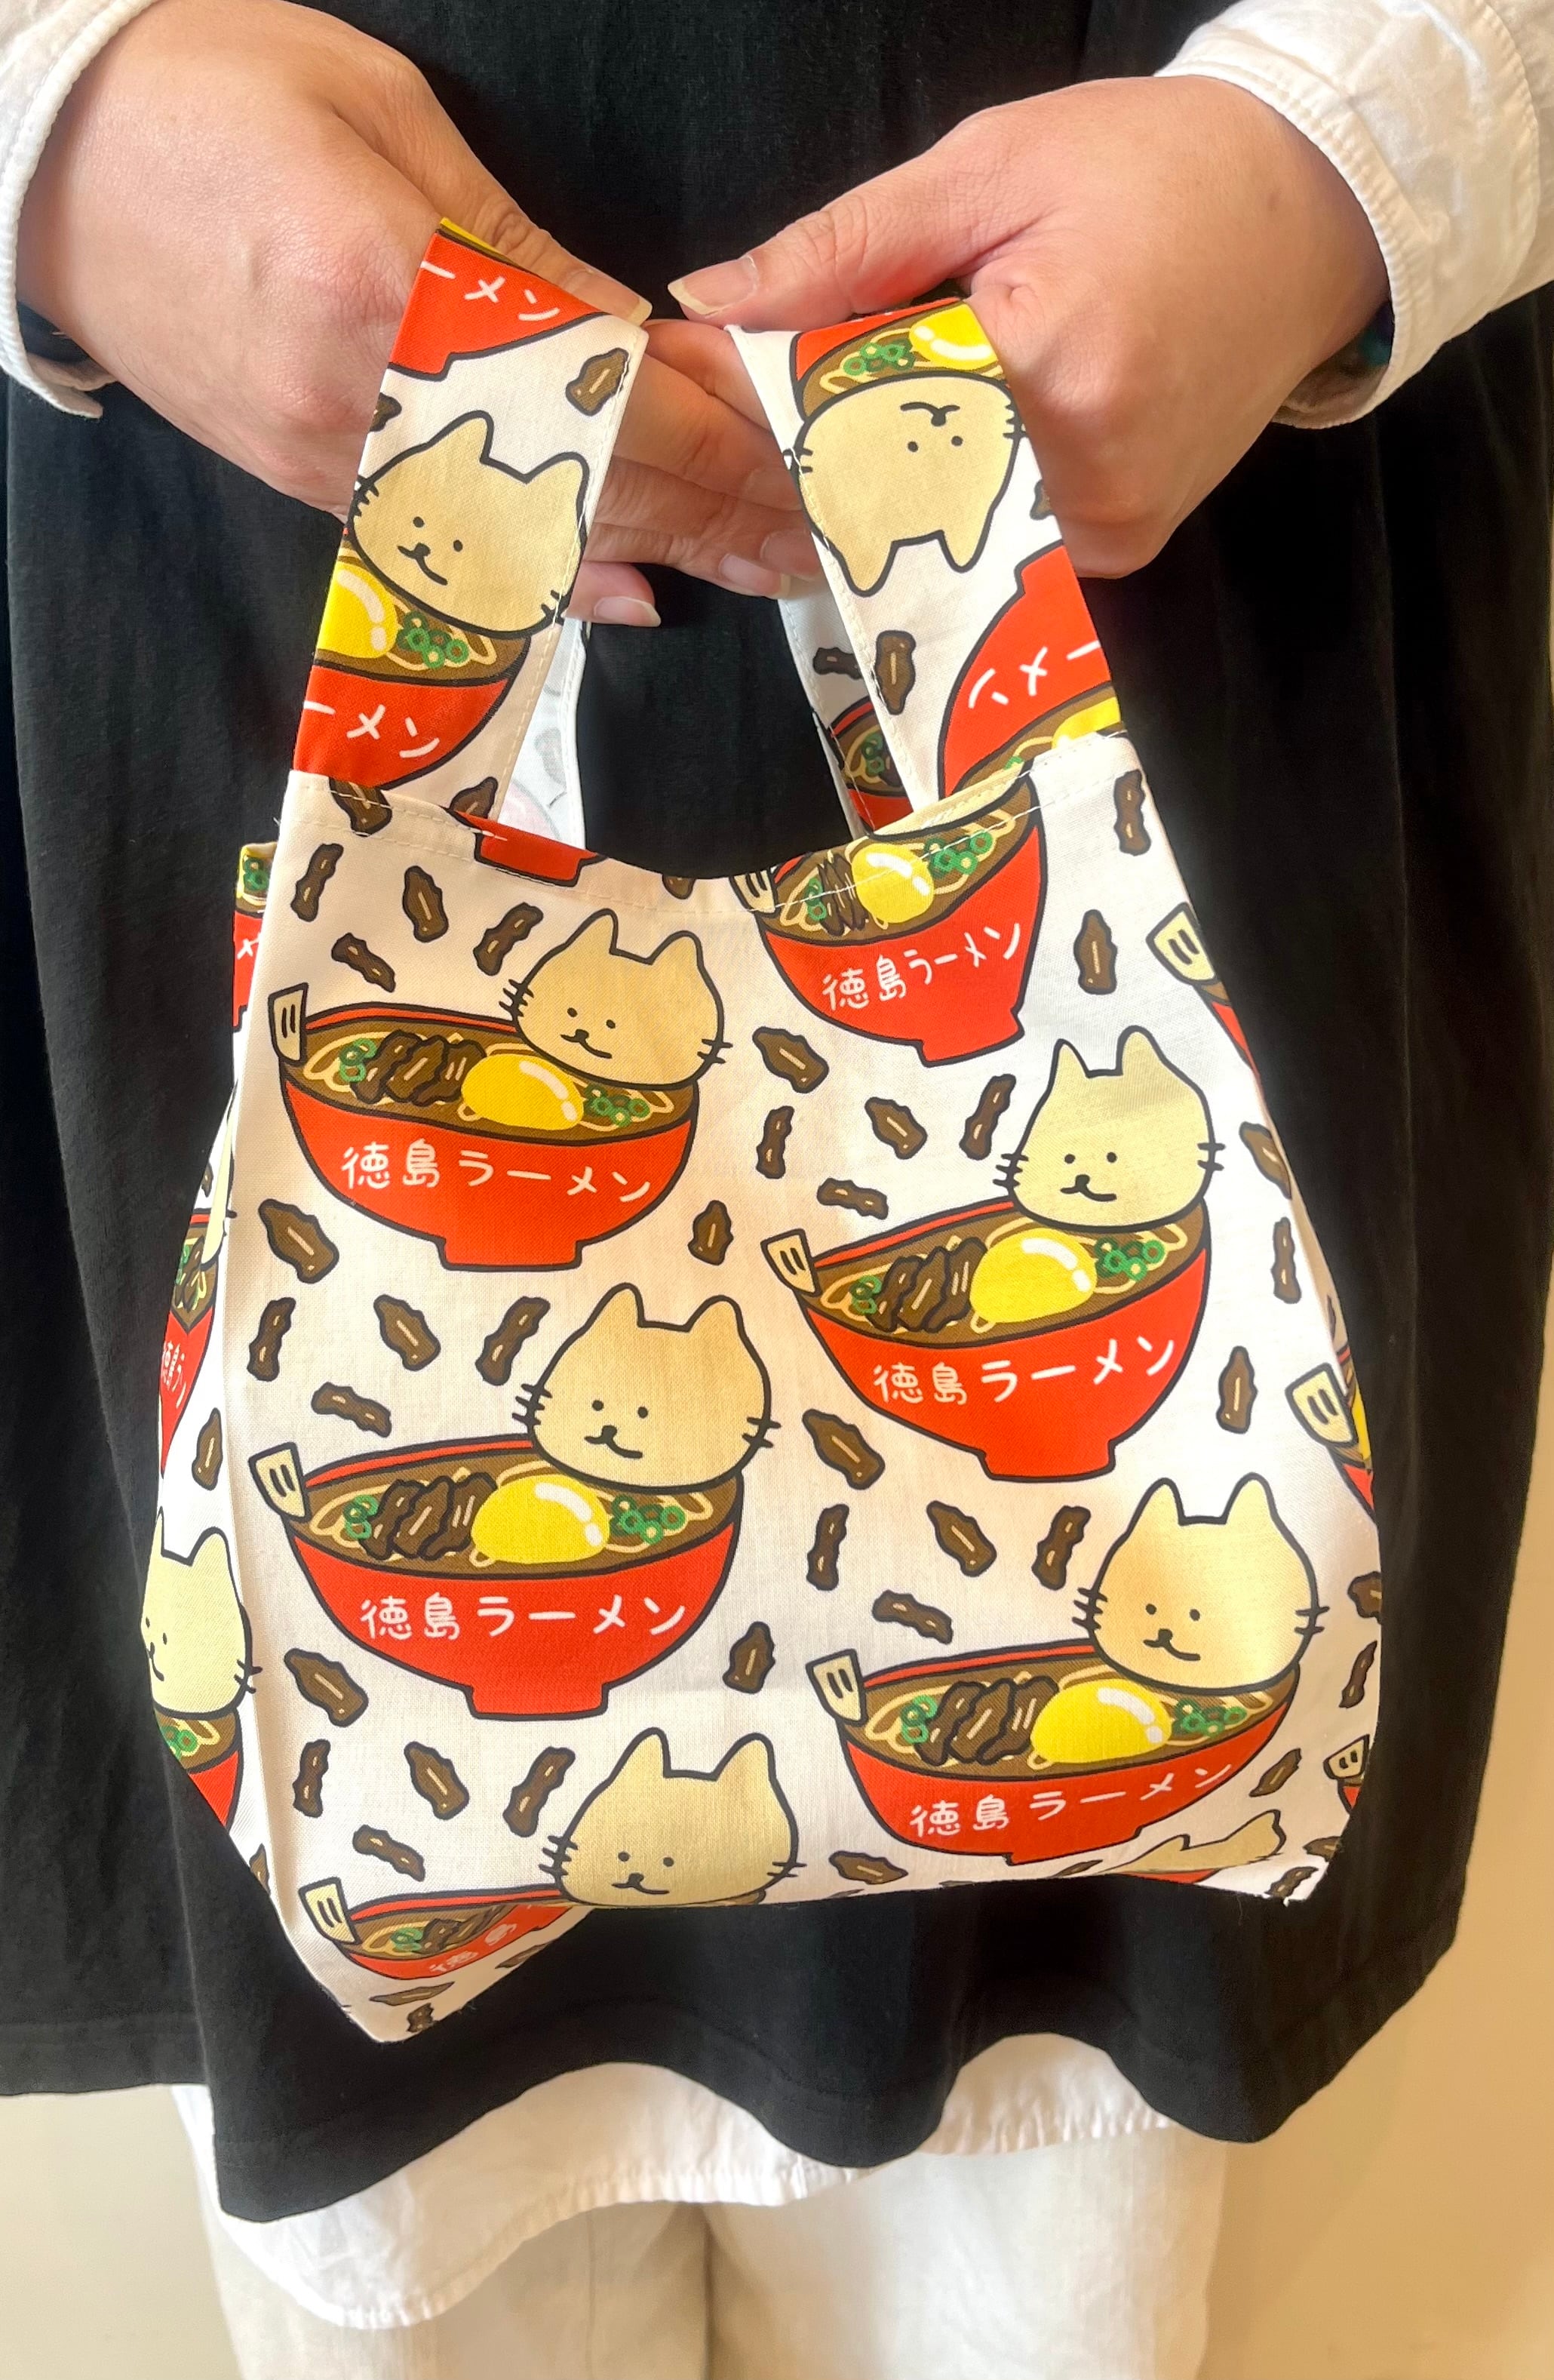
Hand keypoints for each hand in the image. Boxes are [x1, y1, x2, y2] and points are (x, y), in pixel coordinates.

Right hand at [19, 0, 816, 619]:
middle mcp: (362, 400)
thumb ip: (522, 253)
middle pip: (580, 477)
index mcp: (388, 285)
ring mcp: (328, 458)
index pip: (600, 387)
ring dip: (658, 553)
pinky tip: (631, 599)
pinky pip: (454, 547)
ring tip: (761, 572)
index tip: (799, 442)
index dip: (713, 422)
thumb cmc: (217, 91)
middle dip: (712, 507)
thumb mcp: (390, 124)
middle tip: (819, 535)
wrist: (49, 160)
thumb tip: (640, 341)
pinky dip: (553, 576)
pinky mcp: (305, 482)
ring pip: (528, 530)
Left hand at [670, 78, 1387, 576]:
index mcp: (1048, 370)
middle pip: (894, 494)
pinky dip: (950, 499)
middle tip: (753, 412)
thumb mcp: (989, 169)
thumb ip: (845, 248)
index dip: (771, 418)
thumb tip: (712, 303)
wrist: (1311, 214)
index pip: (859, 426)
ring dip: (879, 483)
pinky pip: (998, 541)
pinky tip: (933, 446)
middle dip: (813, 457)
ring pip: (941, 531)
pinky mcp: (1124, 547)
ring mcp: (1109, 531)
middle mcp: (1085, 479)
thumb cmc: (1155, 170)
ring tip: (849, 421)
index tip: (705, 398)